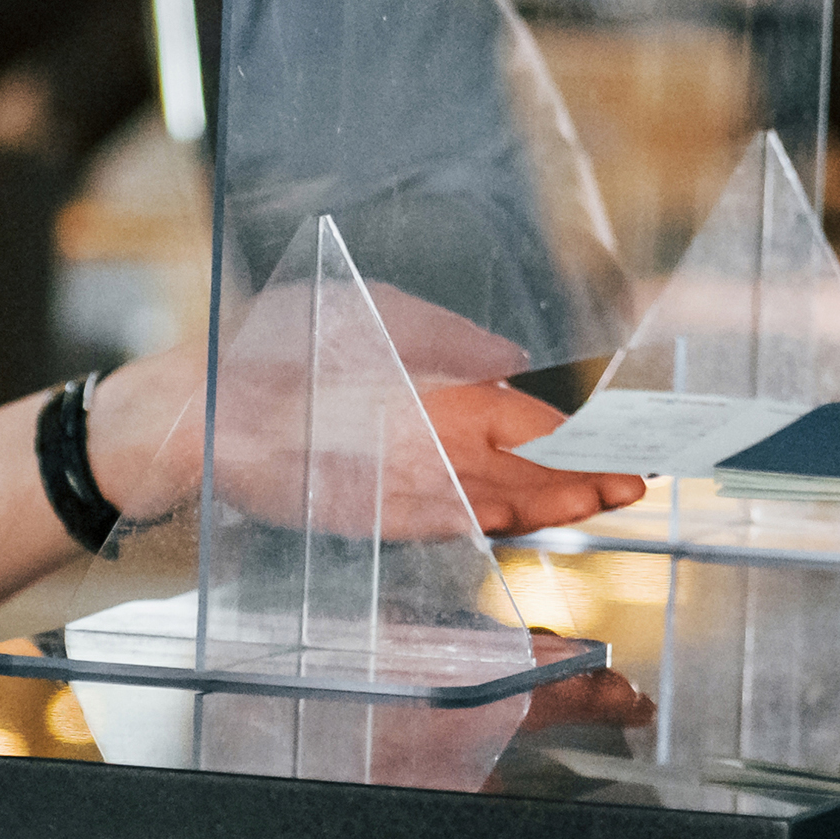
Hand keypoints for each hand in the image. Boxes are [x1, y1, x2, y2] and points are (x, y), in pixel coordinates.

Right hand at [71, 350, 651, 544]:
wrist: (203, 421)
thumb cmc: (279, 350)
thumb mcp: (369, 313)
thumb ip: (445, 337)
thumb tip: (508, 361)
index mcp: (436, 396)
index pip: (532, 423)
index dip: (583, 438)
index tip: (626, 442)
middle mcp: (433, 453)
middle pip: (532, 473)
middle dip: (587, 478)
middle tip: (636, 481)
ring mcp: (409, 496)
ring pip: (503, 508)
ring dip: (557, 506)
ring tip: (603, 499)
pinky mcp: (381, 523)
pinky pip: (457, 525)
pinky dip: (501, 523)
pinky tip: (529, 519)